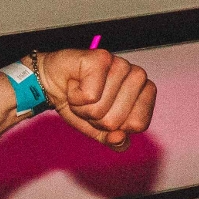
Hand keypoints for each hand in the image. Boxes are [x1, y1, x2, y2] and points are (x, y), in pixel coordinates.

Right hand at [35, 48, 156, 150]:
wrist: (53, 84)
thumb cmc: (81, 104)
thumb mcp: (99, 130)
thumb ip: (114, 141)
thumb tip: (120, 138)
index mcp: (146, 92)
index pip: (139, 124)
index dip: (116, 126)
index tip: (105, 112)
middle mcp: (138, 76)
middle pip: (117, 120)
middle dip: (96, 118)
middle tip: (89, 102)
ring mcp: (121, 64)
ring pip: (101, 108)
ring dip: (83, 108)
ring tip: (82, 93)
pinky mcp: (101, 58)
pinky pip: (90, 96)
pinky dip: (75, 97)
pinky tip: (75, 85)